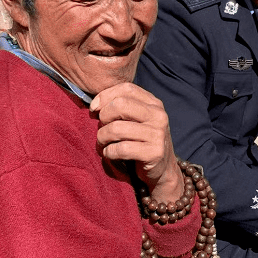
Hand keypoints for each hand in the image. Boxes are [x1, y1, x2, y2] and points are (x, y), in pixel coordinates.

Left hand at [91, 83, 182, 203]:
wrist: (163, 169)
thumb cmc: (142, 141)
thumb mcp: (137, 119)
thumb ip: (122, 107)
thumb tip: (95, 105)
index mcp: (154, 103)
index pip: (126, 88)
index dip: (105, 96)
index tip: (94, 109)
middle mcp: (159, 115)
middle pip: (120, 105)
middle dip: (103, 117)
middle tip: (102, 128)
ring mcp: (158, 134)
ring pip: (116, 129)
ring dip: (102, 137)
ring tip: (103, 143)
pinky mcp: (154, 153)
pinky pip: (121, 149)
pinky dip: (109, 152)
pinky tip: (109, 154)